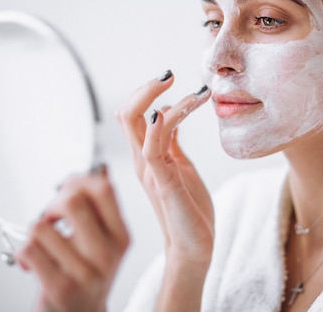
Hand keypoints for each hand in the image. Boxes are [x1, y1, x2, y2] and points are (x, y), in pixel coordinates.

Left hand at [15, 165, 129, 311]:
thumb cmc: (89, 274)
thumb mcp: (104, 241)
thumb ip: (99, 209)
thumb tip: (95, 171)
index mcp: (120, 236)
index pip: (104, 189)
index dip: (79, 180)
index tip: (68, 188)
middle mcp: (106, 253)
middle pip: (72, 202)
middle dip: (52, 203)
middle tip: (50, 216)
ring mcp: (84, 272)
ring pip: (41, 227)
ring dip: (34, 233)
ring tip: (42, 245)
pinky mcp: (59, 287)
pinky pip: (28, 250)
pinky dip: (22, 253)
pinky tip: (33, 263)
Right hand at [116, 71, 212, 267]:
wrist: (194, 247)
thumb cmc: (188, 208)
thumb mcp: (180, 166)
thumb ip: (171, 142)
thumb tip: (168, 112)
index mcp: (146, 155)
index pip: (132, 113)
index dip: (145, 92)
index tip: (171, 80)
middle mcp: (142, 160)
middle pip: (126, 113)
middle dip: (145, 88)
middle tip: (169, 75)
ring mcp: (150, 171)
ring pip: (137, 123)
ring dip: (161, 99)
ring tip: (196, 93)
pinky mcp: (163, 182)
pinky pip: (152, 149)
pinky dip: (158, 126)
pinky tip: (169, 111)